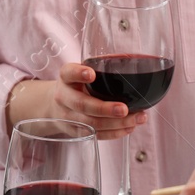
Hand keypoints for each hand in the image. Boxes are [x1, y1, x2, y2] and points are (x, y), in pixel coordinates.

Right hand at [6, 63, 145, 140]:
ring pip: (92, 124)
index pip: (69, 73)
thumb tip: (129, 60)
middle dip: (104, 109)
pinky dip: (115, 133)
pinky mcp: (77, 132)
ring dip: (117, 123)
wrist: (55, 106)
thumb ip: (99, 66)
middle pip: (82, 105)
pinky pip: (97, 134)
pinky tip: (130, 127)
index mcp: (66, 78)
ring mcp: (69, 117)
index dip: (78, 73)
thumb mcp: (80, 72)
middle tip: (124, 109)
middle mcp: (64, 97)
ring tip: (138, 118)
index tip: (91, 74)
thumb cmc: (76, 85)